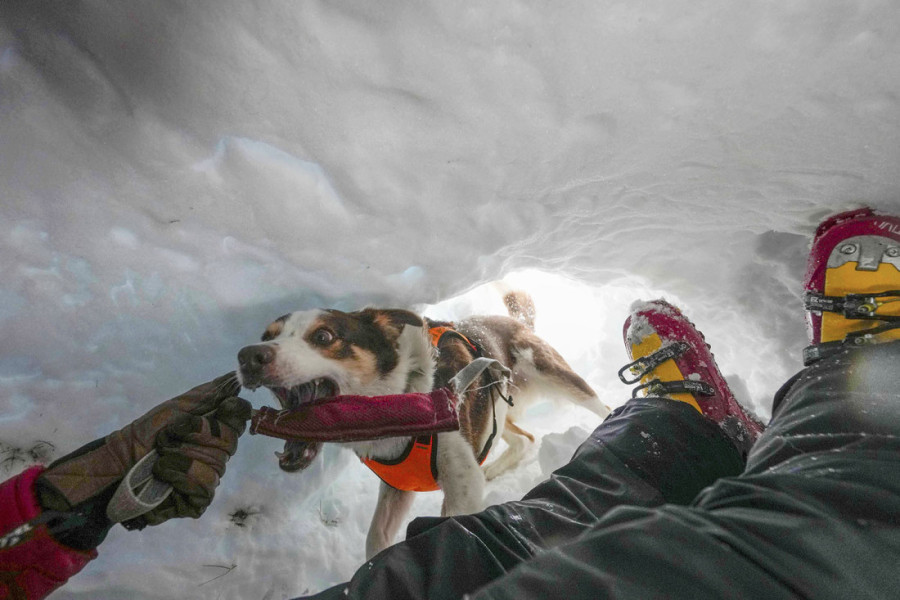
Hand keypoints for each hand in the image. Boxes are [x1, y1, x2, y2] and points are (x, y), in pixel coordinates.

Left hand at [35, 373, 245, 546]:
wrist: (119, 463)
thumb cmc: (147, 433)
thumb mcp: (176, 408)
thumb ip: (209, 393)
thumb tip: (236, 377)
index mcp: (216, 428)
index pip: (241, 416)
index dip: (234, 411)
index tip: (222, 407)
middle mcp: (218, 453)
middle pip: (228, 441)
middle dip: (194, 435)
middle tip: (168, 437)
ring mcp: (209, 477)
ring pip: (215, 466)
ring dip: (181, 458)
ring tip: (161, 458)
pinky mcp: (198, 501)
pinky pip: (203, 489)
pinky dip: (179, 478)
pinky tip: (163, 476)